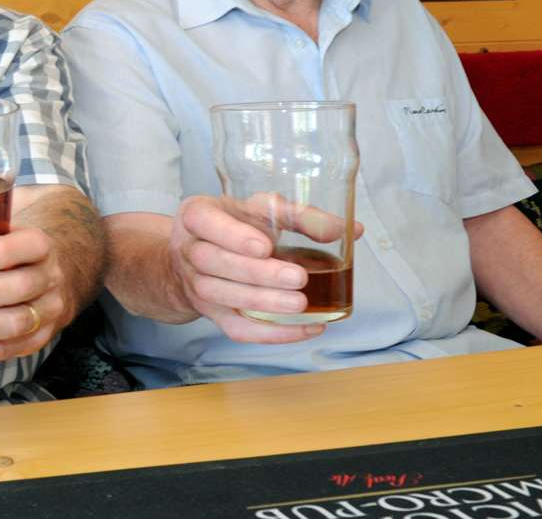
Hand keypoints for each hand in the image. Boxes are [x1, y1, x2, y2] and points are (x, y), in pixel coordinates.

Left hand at [0, 227, 63, 362]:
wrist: (55, 275)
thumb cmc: (11, 248)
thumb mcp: (3, 227)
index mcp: (40, 246)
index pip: (28, 246)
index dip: (1, 252)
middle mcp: (49, 278)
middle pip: (17, 289)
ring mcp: (46, 312)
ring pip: (11, 325)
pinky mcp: (36, 339)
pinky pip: (2, 350)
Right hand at [167, 194, 358, 344]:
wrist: (199, 253)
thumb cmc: (235, 224)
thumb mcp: (260, 208)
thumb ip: (301, 215)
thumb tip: (351, 230)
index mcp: (198, 215)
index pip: (204, 222)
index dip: (232, 236)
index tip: (265, 246)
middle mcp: (190, 250)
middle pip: (214, 263)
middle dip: (257, 274)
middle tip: (298, 278)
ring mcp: (197, 285)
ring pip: (220, 297)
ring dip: (262, 303)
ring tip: (300, 305)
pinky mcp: (212, 314)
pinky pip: (235, 329)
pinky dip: (269, 334)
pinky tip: (304, 329)